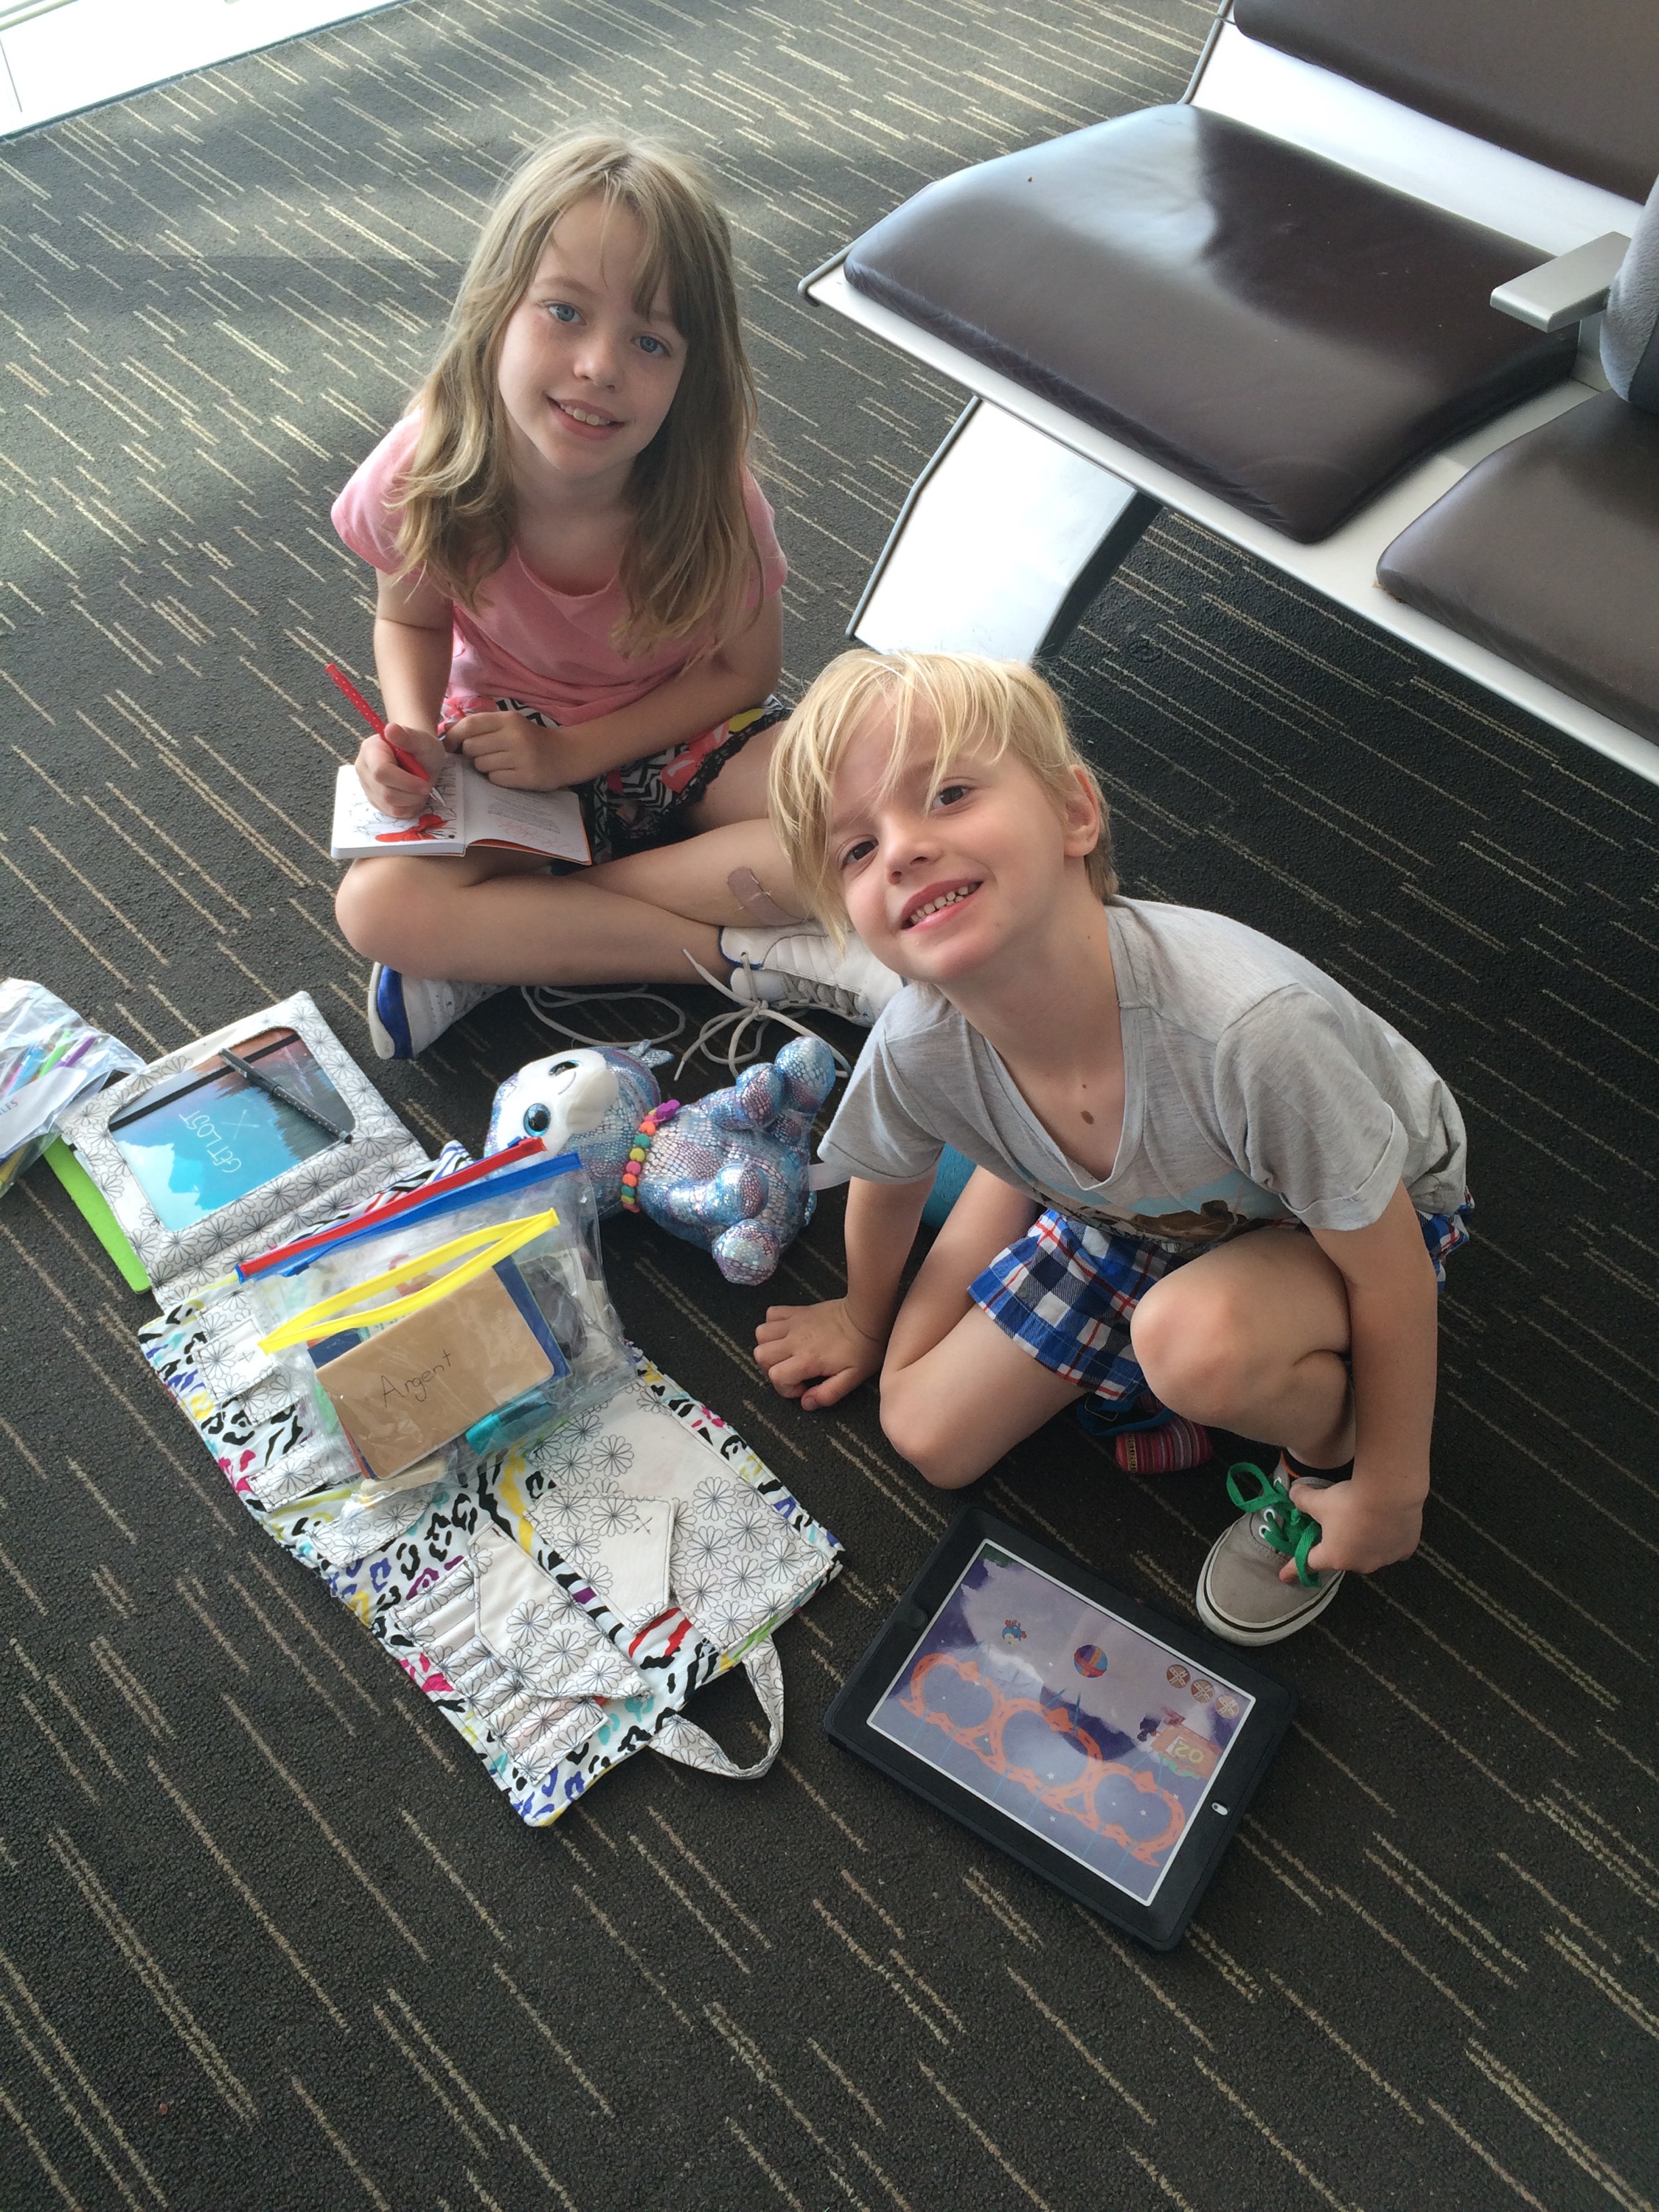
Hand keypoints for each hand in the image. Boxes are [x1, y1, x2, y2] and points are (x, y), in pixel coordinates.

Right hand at [356, 723, 442, 816]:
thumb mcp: (422, 740)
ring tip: (419, 789)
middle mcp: (363, 768)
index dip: (405, 782)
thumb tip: (390, 728)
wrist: (418, 756)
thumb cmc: (420, 747)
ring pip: (389, 805)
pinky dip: (408, 808)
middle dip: (411, 793)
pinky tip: (413, 795)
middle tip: (426, 786)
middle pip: (385, 793)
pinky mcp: (374, 799)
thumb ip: (408, 736)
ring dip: (411, 801)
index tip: (425, 784)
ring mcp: (366, 785)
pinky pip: (391, 812)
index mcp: (370, 749)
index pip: (381, 772)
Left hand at [447, 711, 561, 788]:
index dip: (453, 736)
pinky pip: (495, 779)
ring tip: (500, 763)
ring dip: (483, 767)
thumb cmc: (529, 738)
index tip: (449, 745)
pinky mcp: (526, 777)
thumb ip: (479, 725)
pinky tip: (508, 772)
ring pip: (481, 765)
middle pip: (471, 748)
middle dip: (471, 754)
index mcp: (508, 719)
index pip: (470, 725)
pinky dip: (496, 778)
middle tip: (483, 754)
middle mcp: (514, 736)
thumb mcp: (508, 724)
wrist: (565, 754)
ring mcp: (521, 758)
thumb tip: (446, 729)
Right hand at [755, 1299, 885, 1411]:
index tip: (804, 1387)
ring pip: (761, 1334)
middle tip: (792, 1372)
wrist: (867, 1315)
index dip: (786, 1388)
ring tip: (786, 1354)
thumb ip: (828, 1394)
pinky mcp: (797, 1311)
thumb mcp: (852, 1378)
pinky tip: (786, 1334)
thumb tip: (806, 1403)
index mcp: (807, 1359)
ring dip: (768, 1346)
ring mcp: (794, 1323)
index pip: (776, 1376)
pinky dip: (772, 1325)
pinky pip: (771, 1314)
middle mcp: (795, 1340)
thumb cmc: (863, 1348)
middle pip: (761, 1355)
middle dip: (772, 1369)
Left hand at [1284, 1475, 1423, 1579]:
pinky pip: (1393, 1548)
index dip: (1294, 1568)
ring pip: (1370, 1553)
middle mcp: (1360, 1564)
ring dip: (1366, 1542)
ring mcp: (1385, 1559)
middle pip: (1343, 1556)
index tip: (1284, 1577)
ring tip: (1367, 1518)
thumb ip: (1302, 1500)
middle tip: (1341, 1523)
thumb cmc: (1349, 1501)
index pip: (1308, 1563)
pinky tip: (1388, 1524)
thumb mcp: (1319, 1500)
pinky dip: (1389, 1539)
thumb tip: (1294, 1494)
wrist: (1390, 1493)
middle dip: (1340, 1544)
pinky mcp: (1405, 1549)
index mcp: (1335, 1556)